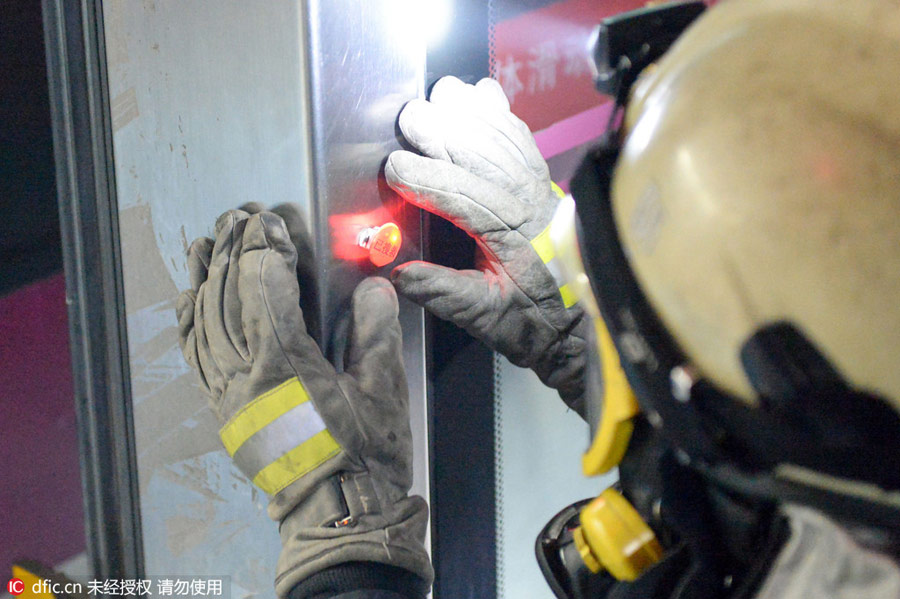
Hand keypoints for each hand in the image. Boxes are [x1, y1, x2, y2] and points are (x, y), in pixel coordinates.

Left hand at [176, 210, 431, 596]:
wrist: (336, 513)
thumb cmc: (363, 456)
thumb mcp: (383, 392)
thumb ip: (375, 334)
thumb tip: (374, 288)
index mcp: (286, 365)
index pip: (264, 288)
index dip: (267, 247)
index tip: (273, 220)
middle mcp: (246, 375)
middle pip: (228, 297)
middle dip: (233, 249)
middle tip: (239, 215)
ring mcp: (228, 394)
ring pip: (204, 322)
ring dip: (205, 276)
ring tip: (208, 240)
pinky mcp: (223, 410)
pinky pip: (196, 357)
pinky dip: (190, 320)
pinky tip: (190, 296)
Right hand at [386, 76, 586, 411]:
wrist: (583, 319)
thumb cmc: (534, 320)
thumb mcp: (486, 318)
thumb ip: (443, 293)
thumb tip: (398, 274)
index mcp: (512, 236)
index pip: (464, 197)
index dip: (426, 179)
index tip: (393, 170)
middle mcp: (528, 201)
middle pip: (482, 154)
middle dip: (442, 132)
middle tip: (406, 120)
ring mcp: (538, 185)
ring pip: (502, 136)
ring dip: (469, 113)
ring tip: (436, 97)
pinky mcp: (541, 179)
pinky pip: (521, 135)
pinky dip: (499, 112)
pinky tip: (479, 94)